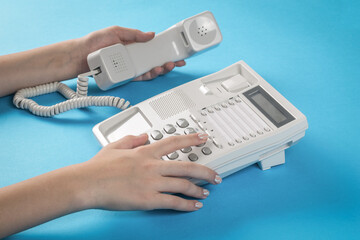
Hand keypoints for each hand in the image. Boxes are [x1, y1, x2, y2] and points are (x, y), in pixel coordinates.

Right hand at [79, 133, 220, 210]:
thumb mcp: (114, 146)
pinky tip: (194, 206)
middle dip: (205, 171)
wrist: (87, 183)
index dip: (191, 139)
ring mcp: (152, 182)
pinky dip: (187, 204)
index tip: (203, 137)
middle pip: (187, 166)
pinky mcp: (148, 199)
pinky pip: (173, 202)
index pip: (174, 142)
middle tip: (216, 175)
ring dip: (198, 189)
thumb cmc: (97, 167)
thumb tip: (144, 136)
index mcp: (145, 152)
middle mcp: (152, 165)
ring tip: (206, 192)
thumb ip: (131, 139)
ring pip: (183, 184)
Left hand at [83, 26, 185, 80]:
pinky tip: (153, 72)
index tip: (175, 51)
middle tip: (175, 62)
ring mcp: (130, 68)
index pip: (152, 49)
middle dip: (167, 63)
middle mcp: (133, 58)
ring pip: (149, 71)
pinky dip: (148, 75)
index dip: (165, 50)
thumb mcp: (115, 31)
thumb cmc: (94, 42)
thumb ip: (133, 34)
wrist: (80, 56)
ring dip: (159, 70)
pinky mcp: (125, 76)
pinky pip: (139, 77)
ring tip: (164, 67)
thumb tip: (150, 35)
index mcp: (133, 47)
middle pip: (154, 62)